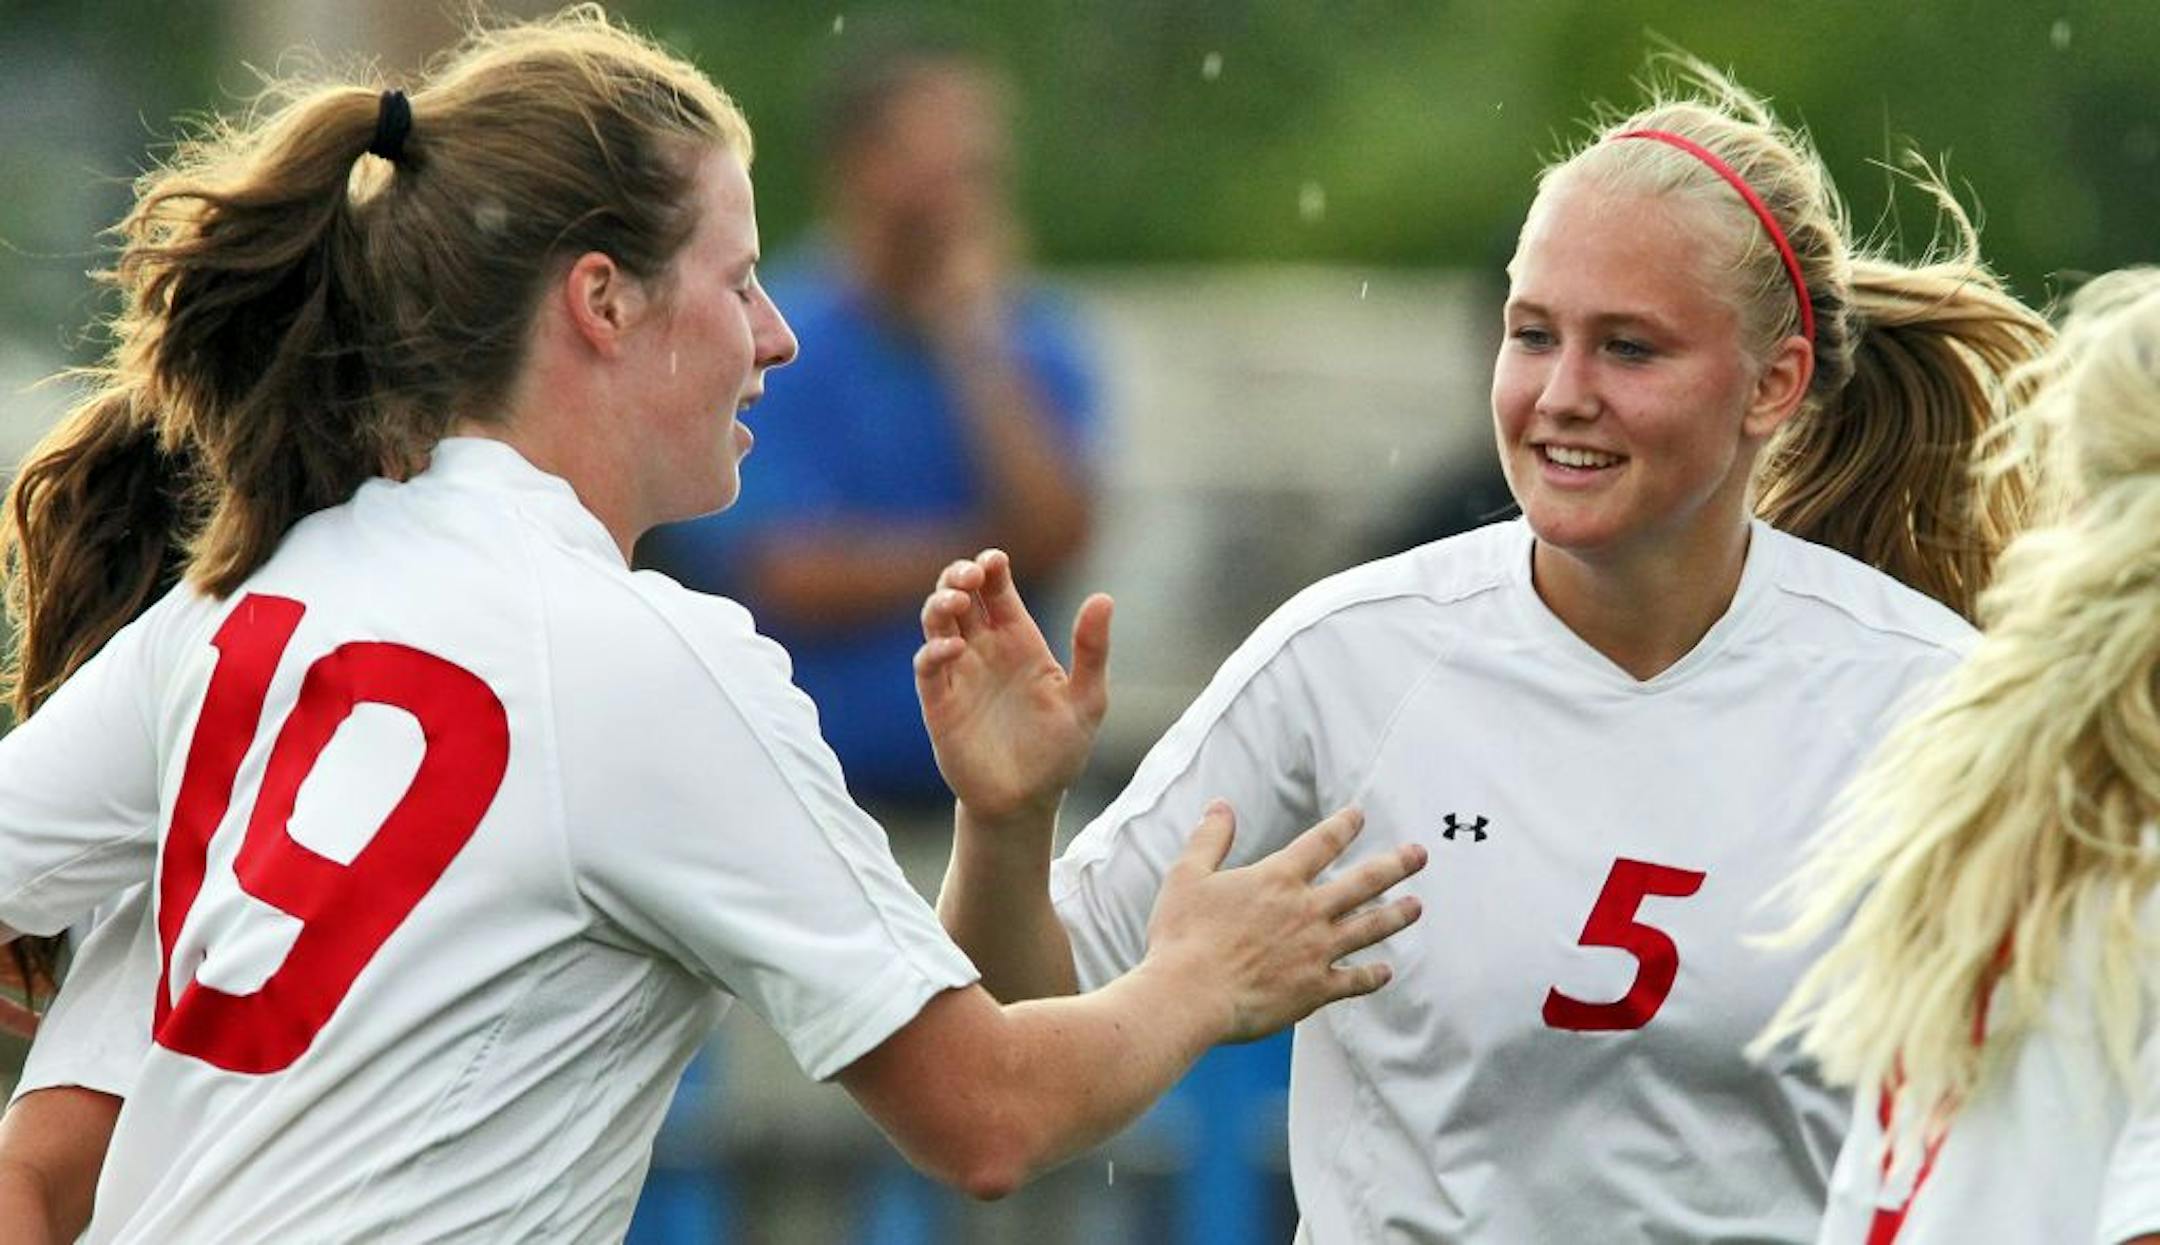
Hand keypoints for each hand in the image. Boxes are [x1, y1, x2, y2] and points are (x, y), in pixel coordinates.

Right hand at [915, 549, 1111, 825]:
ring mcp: (959, 674)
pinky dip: (934, 651)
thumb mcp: (1088, 699)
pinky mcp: (939, 704)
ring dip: (940, 603)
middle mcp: (984, 649)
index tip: (995, 560)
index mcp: (1018, 639)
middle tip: (970, 574)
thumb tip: (1103, 598)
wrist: (1028, 802)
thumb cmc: (1060, 751)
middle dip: (959, 575)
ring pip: (937, 622)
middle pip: (960, 594)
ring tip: (957, 599)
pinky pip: (927, 667)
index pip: (998, 589)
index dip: (991, 566)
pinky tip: (954, 647)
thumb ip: (1092, 650)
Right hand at [1145, 803, 1426, 1043]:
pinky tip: (1386, 972)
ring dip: (1396, 916)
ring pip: (1369, 928)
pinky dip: (1373, 976)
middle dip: (1395, 865)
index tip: (1360, 815)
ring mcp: (1316, 951)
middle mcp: (1306, 911)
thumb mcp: (1187, 875)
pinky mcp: (1315, 989)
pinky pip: (1354, 981)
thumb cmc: (1182, 935)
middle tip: (1420, 854)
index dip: (1343, 826)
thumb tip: (1220, 805)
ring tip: (1417, 907)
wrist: (1189, 994)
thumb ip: (1209, 838)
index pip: (1321, 843)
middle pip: (1363, 882)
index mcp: (1278, 879)